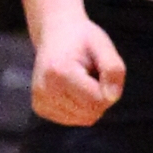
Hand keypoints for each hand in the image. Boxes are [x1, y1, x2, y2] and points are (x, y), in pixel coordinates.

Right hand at [31, 7, 125, 126]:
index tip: (101, 68)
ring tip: (81, 78)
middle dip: (100, 96)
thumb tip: (111, 99)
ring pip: (84, 119)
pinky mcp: (40, 108)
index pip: (98, 101)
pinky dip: (80, 107)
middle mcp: (45, 89)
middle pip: (91, 113)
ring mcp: (40, 101)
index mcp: (59, 72)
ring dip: (90, 102)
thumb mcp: (103, 45)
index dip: (108, 88)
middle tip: (91, 73)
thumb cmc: (82, 39)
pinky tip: (72, 87)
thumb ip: (113, 69)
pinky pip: (74, 119)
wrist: (54, 33)